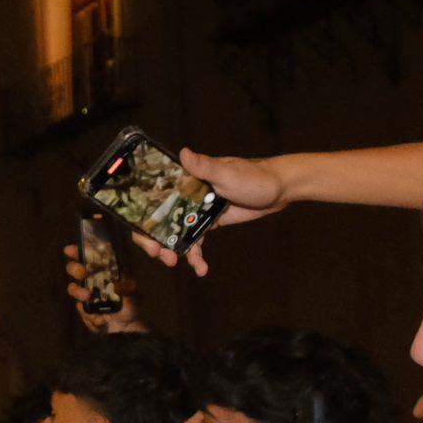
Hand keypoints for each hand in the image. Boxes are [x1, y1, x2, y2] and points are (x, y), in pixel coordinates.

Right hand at [60, 244, 144, 333]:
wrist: (128, 328)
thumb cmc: (131, 304)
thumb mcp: (131, 290)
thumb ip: (123, 281)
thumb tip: (115, 275)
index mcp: (102, 272)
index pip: (87, 257)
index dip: (77, 251)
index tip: (70, 250)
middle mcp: (91, 281)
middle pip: (74, 269)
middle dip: (75, 269)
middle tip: (83, 273)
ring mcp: (86, 296)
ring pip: (73, 288)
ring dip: (78, 291)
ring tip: (88, 297)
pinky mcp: (84, 311)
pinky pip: (81, 309)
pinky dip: (90, 314)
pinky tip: (101, 319)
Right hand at [126, 148, 293, 276]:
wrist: (278, 190)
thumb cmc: (253, 176)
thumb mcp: (227, 173)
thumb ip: (204, 167)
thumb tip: (183, 153)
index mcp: (185, 179)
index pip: (154, 197)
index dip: (144, 218)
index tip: (146, 235)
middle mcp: (186, 194)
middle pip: (160, 219)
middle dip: (155, 240)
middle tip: (161, 256)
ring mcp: (196, 211)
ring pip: (175, 233)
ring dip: (172, 251)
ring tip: (175, 264)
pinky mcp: (209, 224)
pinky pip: (196, 242)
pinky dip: (196, 257)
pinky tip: (201, 269)